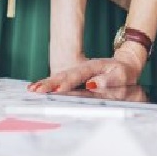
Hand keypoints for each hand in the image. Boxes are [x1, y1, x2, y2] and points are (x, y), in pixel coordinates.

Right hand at [28, 47, 144, 93]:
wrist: (124, 65)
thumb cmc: (123, 72)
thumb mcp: (121, 75)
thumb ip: (108, 80)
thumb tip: (92, 84)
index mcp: (93, 67)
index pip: (77, 75)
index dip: (67, 83)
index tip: (57, 90)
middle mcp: (82, 68)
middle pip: (63, 75)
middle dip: (50, 83)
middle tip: (36, 91)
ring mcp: (77, 72)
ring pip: (59, 76)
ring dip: (46, 83)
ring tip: (32, 90)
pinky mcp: (75, 77)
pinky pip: (60, 80)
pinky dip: (48, 84)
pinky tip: (36, 88)